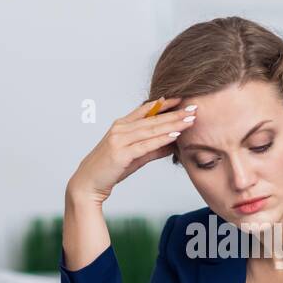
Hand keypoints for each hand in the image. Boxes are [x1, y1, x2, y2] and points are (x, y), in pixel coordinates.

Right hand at [66, 98, 194, 205]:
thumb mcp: (135, 156)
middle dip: (175, 113)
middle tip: (194, 108)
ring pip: (151, 129)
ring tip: (190, 120)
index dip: (165, 104)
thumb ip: (153, 148)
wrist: (88, 183)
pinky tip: (175, 136)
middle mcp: (120, 128)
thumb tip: (173, 144)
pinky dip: (161, 140)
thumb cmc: (111, 169)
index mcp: (122, 125)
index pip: (146, 110)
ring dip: (172, 124)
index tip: (182, 99)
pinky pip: (145, 144)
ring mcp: (119, 140)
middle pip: (152, 118)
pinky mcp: (120, 153)